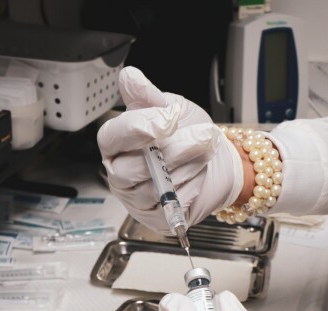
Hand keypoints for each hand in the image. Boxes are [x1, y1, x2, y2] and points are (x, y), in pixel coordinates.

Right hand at [97, 66, 242, 233]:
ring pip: (155, 187)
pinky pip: (171, 204)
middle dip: (171, 150)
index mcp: (117, 144)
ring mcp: (137, 199)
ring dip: (187, 165)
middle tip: (202, 135)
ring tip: (207, 148)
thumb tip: (129, 77)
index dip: (137, 128)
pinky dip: (191, 186)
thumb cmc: (187, 134)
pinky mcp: (158, 217)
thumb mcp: (170, 107)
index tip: (167, 118)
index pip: (111, 137)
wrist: (216, 161)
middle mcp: (121, 173)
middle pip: (130, 169)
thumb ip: (149, 96)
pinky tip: (200, 172)